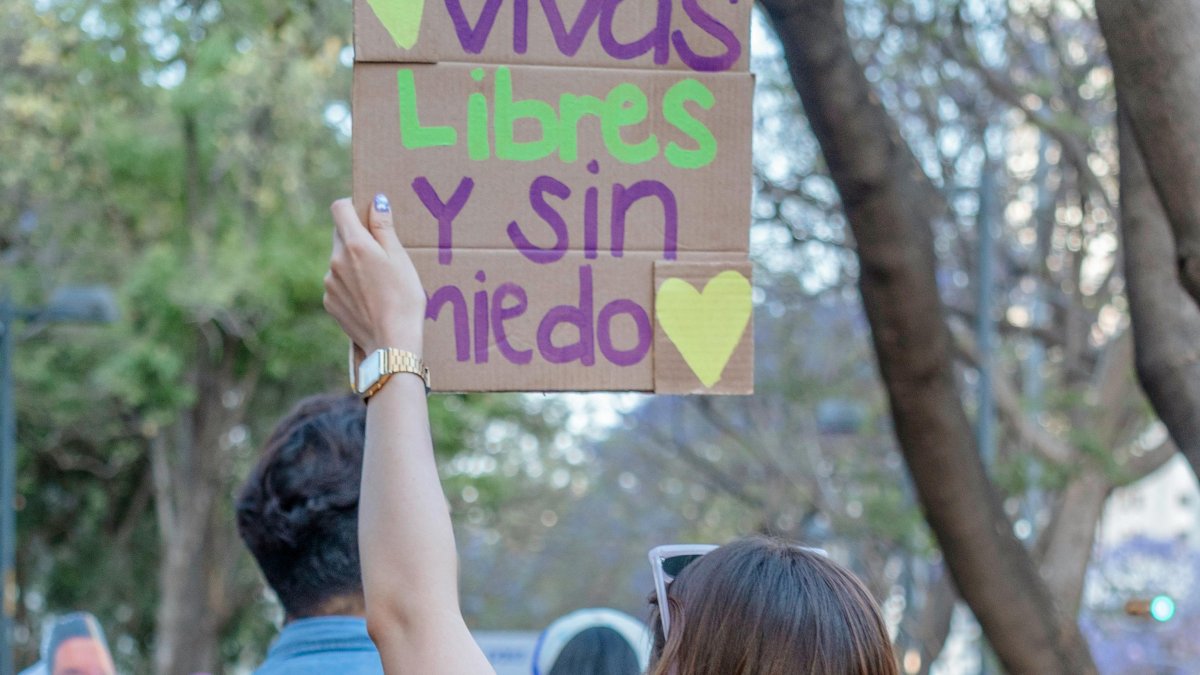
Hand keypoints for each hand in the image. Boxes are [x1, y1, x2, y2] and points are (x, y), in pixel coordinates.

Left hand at [324, 194, 426, 355]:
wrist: (392, 343)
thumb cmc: (403, 299)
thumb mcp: (400, 259)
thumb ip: (384, 228)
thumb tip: (376, 201)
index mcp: (354, 245)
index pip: (340, 208)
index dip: (353, 206)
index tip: (368, 215)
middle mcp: (335, 260)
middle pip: (340, 234)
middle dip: (357, 237)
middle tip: (382, 254)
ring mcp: (329, 283)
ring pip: (339, 261)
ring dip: (354, 263)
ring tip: (379, 283)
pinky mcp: (329, 302)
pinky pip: (337, 283)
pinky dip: (350, 285)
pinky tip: (370, 299)